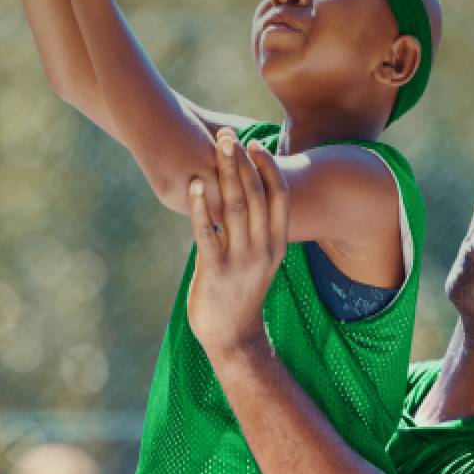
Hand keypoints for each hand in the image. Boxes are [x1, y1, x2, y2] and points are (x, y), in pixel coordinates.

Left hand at [186, 128, 287, 359]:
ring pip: (234, 208)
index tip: (255, 143)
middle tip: (228, 135)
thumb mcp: (256, 259)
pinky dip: (201, 206)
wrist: (233, 338)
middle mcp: (263, 249)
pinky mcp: (216, 271)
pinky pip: (207, 232)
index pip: (279, 197)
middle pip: (255, 195)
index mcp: (276, 243)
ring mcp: (241, 260)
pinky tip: (195, 185)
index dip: (268, 168)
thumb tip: (239, 194)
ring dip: (224, 174)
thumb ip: (252, 229)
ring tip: (216, 148)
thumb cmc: (240, 292)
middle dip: (241, 162)